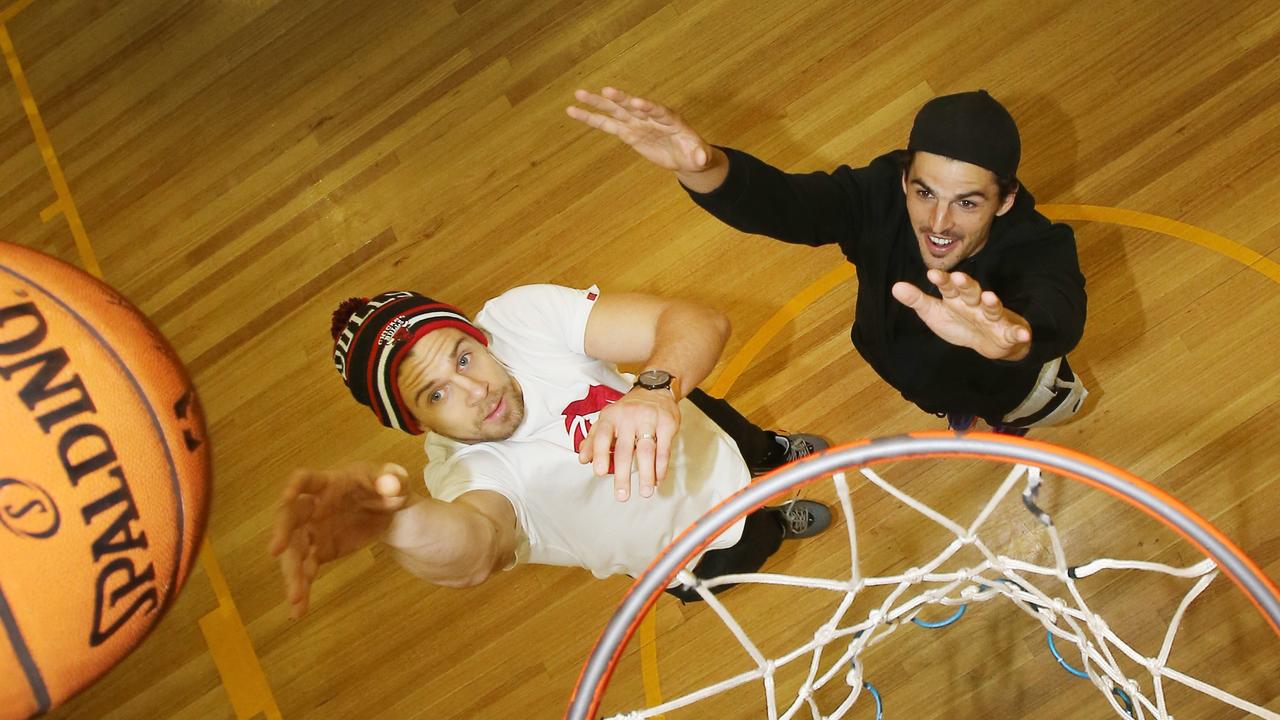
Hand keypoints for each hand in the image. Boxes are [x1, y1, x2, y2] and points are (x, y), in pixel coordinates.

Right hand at [268, 462, 410, 617]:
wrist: (391, 512)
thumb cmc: (388, 488)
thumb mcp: (397, 481)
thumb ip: (395, 480)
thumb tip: (390, 485)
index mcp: (330, 483)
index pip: (306, 479)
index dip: (295, 486)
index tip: (287, 497)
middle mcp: (314, 506)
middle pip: (290, 517)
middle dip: (282, 532)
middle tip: (275, 551)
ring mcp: (314, 530)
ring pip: (295, 550)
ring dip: (291, 572)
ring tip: (294, 597)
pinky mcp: (320, 551)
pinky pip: (306, 569)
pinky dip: (302, 588)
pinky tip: (298, 611)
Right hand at [567, 87, 717, 174]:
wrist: (686, 156)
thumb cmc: (695, 154)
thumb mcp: (700, 156)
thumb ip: (700, 154)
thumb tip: (703, 156)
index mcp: (670, 119)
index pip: (657, 111)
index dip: (647, 107)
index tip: (636, 103)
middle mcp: (650, 116)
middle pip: (633, 105)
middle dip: (620, 98)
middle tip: (605, 90)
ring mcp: (637, 123)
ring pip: (615, 111)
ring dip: (597, 103)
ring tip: (579, 94)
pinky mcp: (628, 132)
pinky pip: (607, 125)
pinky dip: (591, 118)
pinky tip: (574, 111)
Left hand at [578, 387, 680, 500]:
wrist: (656, 389)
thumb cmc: (628, 410)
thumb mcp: (607, 419)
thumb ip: (594, 439)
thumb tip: (583, 459)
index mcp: (611, 416)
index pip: (603, 436)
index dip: (600, 454)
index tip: (599, 473)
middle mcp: (629, 417)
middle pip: (625, 449)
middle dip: (623, 474)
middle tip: (622, 496)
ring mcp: (649, 419)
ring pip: (647, 451)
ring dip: (647, 474)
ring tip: (646, 493)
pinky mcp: (667, 423)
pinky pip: (664, 449)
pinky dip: (661, 467)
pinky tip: (658, 479)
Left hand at [891, 270, 1031, 359]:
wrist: (988, 342)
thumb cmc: (959, 322)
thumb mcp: (935, 313)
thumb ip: (917, 300)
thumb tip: (895, 287)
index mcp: (957, 299)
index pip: (948, 287)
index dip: (942, 281)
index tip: (932, 273)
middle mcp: (975, 304)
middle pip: (971, 292)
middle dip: (966, 284)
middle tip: (958, 277)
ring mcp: (992, 317)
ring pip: (992, 308)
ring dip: (992, 302)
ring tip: (990, 296)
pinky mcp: (1007, 332)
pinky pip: (1013, 332)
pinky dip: (1019, 333)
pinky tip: (1023, 334)